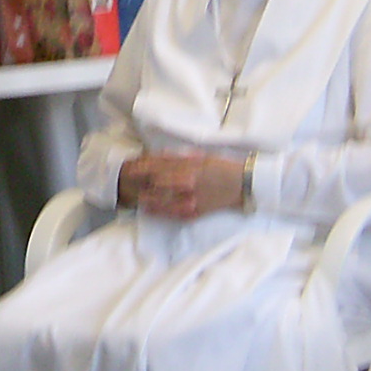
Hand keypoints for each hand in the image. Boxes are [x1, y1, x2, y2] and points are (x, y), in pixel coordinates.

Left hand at [122, 153, 244, 219]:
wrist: (242, 184)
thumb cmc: (222, 167)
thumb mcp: (200, 157)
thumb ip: (178, 158)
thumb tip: (157, 157)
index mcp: (187, 167)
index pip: (157, 167)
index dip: (141, 168)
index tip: (129, 168)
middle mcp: (186, 184)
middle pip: (155, 184)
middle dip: (140, 183)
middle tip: (128, 182)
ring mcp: (189, 200)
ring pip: (159, 200)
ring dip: (145, 197)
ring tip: (136, 195)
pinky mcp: (194, 213)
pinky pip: (171, 214)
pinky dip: (157, 211)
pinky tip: (148, 209)